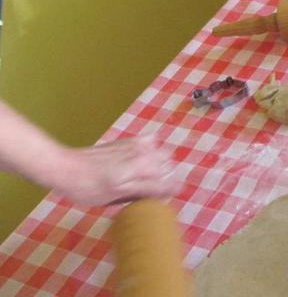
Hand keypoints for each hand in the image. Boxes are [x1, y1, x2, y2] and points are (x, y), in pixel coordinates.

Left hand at [54, 134, 179, 206]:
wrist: (66, 167)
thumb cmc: (86, 189)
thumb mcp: (111, 199)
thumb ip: (139, 194)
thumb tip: (161, 194)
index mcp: (136, 177)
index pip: (167, 185)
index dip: (170, 192)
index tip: (167, 197)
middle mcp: (141, 159)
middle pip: (169, 167)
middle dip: (167, 177)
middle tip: (153, 187)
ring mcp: (136, 147)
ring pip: (164, 154)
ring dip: (161, 164)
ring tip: (148, 174)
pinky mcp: (130, 140)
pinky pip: (152, 140)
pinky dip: (152, 148)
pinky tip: (141, 157)